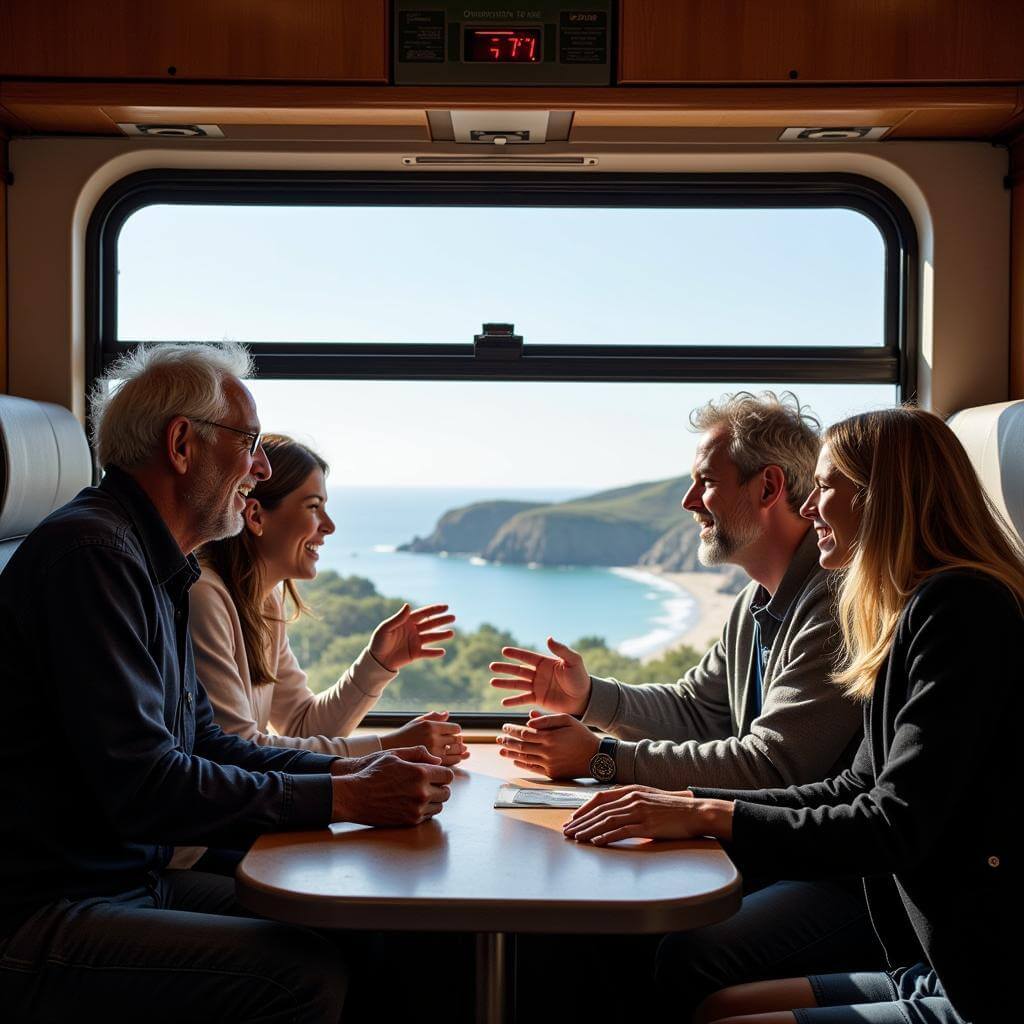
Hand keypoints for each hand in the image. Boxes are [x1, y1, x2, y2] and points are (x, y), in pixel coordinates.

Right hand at [330, 746, 455, 826]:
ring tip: (420, 793)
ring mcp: (417, 808)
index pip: (448, 775)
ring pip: (439, 805)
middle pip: (446, 792)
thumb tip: (437, 761)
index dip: (442, 773)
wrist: (355, 797)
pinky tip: (413, 802)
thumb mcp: (394, 755)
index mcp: (420, 773)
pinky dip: (425, 809)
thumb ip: (418, 753)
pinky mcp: (411, 821)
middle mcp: (421, 792)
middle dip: (440, 786)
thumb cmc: (373, 773)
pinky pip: (428, 816)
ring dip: (434, 799)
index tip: (435, 773)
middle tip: (429, 783)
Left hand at [370, 603, 454, 671]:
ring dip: (441, 635)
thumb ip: (398, 618)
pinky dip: (434, 652)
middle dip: (442, 620)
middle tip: (453, 617)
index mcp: (407, 621)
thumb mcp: (386, 628)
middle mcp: (413, 630)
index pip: (423, 614)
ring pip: (431, 637)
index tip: (446, 607)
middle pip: (430, 624)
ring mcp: (415, 642)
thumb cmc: (379, 642)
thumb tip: (408, 605)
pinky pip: (427, 653)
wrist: (376, 660)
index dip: (434, 610)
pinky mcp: (415, 654)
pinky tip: (442, 651)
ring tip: (451, 633)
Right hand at [382, 710, 469, 765]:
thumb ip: (433, 717)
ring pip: (455, 751)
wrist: (392, 750)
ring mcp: (433, 751)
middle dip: (458, 741)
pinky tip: (454, 757)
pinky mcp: (432, 763)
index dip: (456, 730)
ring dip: (460, 751)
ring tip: (459, 750)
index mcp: (431, 726)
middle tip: (459, 742)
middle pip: (456, 740)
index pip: (455, 728)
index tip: (454, 733)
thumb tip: (447, 713)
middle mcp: (433, 738)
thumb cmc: (405, 734)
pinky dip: (456, 759)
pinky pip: (451, 761)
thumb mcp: (418, 722)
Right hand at [489, 637, 590, 713]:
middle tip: (492, 666)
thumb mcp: (573, 661)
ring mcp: (537, 687)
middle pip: (518, 670)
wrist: (585, 698)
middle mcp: (538, 674)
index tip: (504, 651)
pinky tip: (503, 702)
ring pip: (517, 684)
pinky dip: (513, 701)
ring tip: (492, 682)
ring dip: (505, 684)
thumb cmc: (580, 677)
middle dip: (505, 668)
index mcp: (545, 663)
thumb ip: (561, 650)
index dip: (515, 654)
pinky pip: (523, 699)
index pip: (527, 657)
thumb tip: (548, 638)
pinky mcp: (539, 699)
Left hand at [496, 709, 598, 778]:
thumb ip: (547, 719)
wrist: (597, 758)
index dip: (512, 730)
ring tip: (501, 750)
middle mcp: (547, 751)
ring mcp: (549, 764)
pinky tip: (515, 760)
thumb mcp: (567, 720)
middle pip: (521, 746)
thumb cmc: (582, 735)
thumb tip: (528, 719)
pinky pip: (533, 768)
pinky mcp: (552, 773)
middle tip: (498, 738)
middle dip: (508, 741)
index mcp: (550, 736)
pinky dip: (522, 764)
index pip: (525, 733)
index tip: (504, 726)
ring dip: (511, 753)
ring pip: (524, 758)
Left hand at [562, 786, 732, 846]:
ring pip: (607, 821)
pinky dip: (607, 836)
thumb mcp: (648, 798)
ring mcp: (639, 811)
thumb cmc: (673, 807)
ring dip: (589, 830)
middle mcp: (632, 798)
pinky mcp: (647, 825)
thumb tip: (614, 812)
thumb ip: (631, 802)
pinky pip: (622, 831)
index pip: (600, 798)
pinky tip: (597, 842)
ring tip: (576, 838)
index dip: (584, 809)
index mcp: (631, 790)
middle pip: (600, 810)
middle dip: (581, 822)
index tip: (573, 819)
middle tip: (567, 831)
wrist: (695, 811)